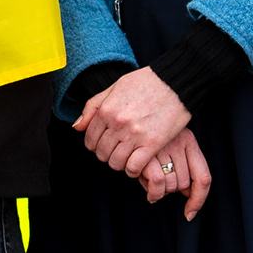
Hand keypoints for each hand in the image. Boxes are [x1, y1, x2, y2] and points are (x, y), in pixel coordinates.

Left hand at [76, 67, 192, 184]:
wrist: (175, 82)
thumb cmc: (147, 82)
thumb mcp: (115, 86)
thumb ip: (93, 106)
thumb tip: (77, 127)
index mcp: (106, 109)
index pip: (89, 139)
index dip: (95, 145)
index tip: (104, 144)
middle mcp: (117, 123)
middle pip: (101, 153)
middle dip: (106, 154)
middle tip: (116, 150)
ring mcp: (134, 135)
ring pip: (115, 163)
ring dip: (119, 163)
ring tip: (127, 156)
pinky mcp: (151, 144)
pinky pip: (133, 168)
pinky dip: (133, 170)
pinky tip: (137, 163)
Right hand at [141, 127, 212, 220]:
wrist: (135, 103)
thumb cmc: (148, 123)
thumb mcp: (170, 138)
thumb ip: (180, 163)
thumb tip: (187, 195)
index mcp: (189, 140)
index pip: (203, 178)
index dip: (198, 200)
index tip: (189, 213)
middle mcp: (180, 142)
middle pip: (184, 184)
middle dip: (169, 188)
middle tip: (155, 178)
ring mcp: (165, 146)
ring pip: (170, 185)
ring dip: (157, 188)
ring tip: (146, 174)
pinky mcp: (149, 150)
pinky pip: (157, 181)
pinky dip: (151, 189)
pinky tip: (142, 181)